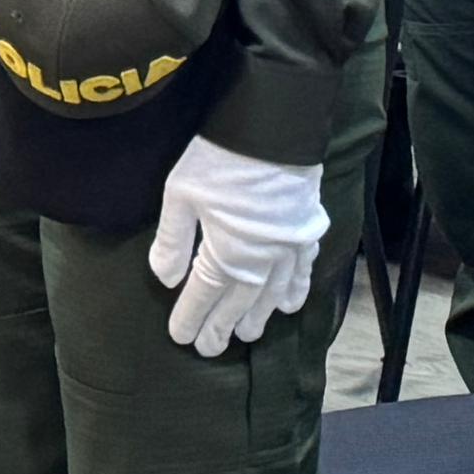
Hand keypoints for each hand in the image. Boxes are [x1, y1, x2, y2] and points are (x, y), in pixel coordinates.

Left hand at [147, 136, 328, 355]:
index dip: (192, 318)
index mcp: (227, 254)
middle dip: (223, 326)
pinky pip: (303, 269)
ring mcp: (289, 246)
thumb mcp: (181, 195)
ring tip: (248, 334)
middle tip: (211, 348)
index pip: (205, 296)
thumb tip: (166, 279)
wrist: (274, 125)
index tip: (181, 337)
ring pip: (273, 293)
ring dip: (259, 315)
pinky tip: (291, 303)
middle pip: (240, 302)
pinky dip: (297, 289)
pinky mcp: (307, 227)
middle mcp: (262, 260)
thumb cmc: (220, 158)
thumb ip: (172, 241)